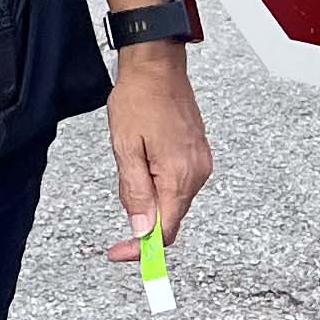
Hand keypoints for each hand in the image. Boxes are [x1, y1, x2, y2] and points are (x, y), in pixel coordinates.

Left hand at [100, 45, 214, 262]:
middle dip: (143, 219)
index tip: (120, 253)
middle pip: (170, 217)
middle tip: (119, 195)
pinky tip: (144, 159)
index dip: (142, 249)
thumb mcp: (125, 148)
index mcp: (179, 175)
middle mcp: (196, 173)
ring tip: (131, 159)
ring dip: (149, 196)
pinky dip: (159, 183)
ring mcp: (200, 163)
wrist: (157, 66)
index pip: (164, 231)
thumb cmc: (138, 99)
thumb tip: (142, 230)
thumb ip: (134, 192)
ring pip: (172, 199)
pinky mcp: (198, 154)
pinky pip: (177, 182)